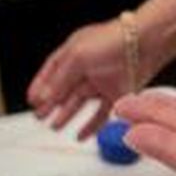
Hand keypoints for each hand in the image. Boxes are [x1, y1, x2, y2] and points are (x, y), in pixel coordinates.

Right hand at [27, 19, 158, 139]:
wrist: (144, 43)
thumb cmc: (112, 40)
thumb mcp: (77, 57)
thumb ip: (59, 79)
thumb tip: (43, 97)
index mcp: (73, 52)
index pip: (51, 71)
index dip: (40, 85)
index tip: (32, 100)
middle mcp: (87, 67)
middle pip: (64, 90)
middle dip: (50, 104)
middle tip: (40, 117)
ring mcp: (102, 80)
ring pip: (80, 103)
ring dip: (67, 115)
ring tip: (55, 127)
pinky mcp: (117, 92)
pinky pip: (101, 113)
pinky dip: (91, 125)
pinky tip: (82, 134)